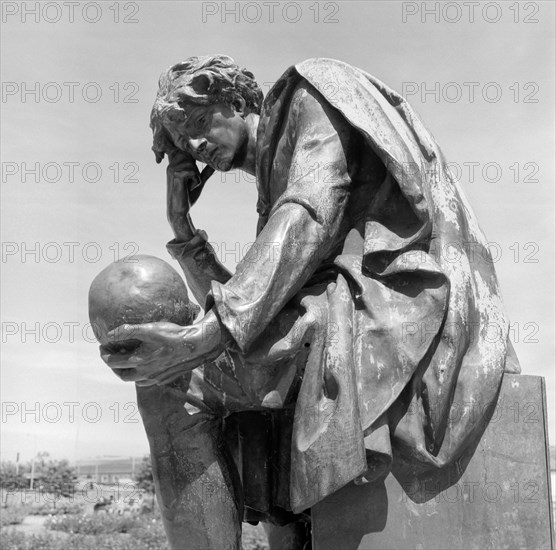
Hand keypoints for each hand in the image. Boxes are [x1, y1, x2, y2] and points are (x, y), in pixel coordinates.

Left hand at [99, 310, 225, 385]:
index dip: (105, 354)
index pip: (113, 362)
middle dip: (114, 366)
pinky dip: (142, 375)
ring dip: (128, 372)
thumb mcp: (148, 328)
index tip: (103, 347)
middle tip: (112, 356)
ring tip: (128, 360)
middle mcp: (145, 373)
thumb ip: (127, 331)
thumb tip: (109, 334)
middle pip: (122, 375)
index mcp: (138, 361)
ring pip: (136, 380)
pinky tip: (146, 365)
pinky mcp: (166, 378)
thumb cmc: (172, 335)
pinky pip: (148, 381)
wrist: (196, 345)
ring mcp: (156, 378)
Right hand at [166, 150, 212, 240]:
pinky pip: (193, 173)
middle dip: (196, 170)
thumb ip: (205, 172)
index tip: (198, 155)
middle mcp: (172, 164)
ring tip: (189, 186)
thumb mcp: (198, 182)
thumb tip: (214, 164)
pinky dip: (195, 181)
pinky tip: (188, 189)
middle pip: (192, 157)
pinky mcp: (176, 174)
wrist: (179, 211)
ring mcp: (172, 168)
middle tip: (190, 183)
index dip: (194, 152)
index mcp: (175, 165)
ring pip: (193, 166)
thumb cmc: (188, 197)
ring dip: (196, 177)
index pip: (187, 152)